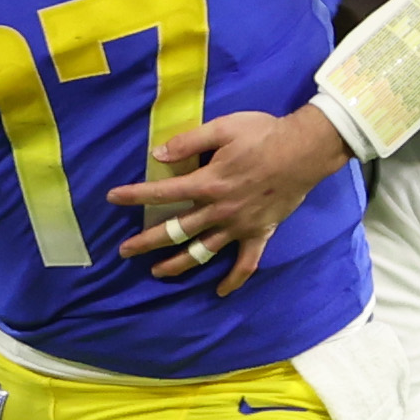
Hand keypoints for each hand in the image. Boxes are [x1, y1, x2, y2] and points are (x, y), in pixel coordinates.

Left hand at [108, 105, 353, 295]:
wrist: (306, 150)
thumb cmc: (265, 134)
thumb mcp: (224, 127)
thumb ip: (189, 141)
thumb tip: (158, 153)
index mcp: (208, 183)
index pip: (163, 192)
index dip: (135, 195)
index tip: (113, 198)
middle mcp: (219, 210)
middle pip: (176, 230)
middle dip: (147, 242)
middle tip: (125, 251)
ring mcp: (239, 226)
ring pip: (203, 252)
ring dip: (178, 264)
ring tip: (157, 272)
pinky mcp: (260, 234)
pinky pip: (246, 264)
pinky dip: (233, 280)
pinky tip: (219, 292)